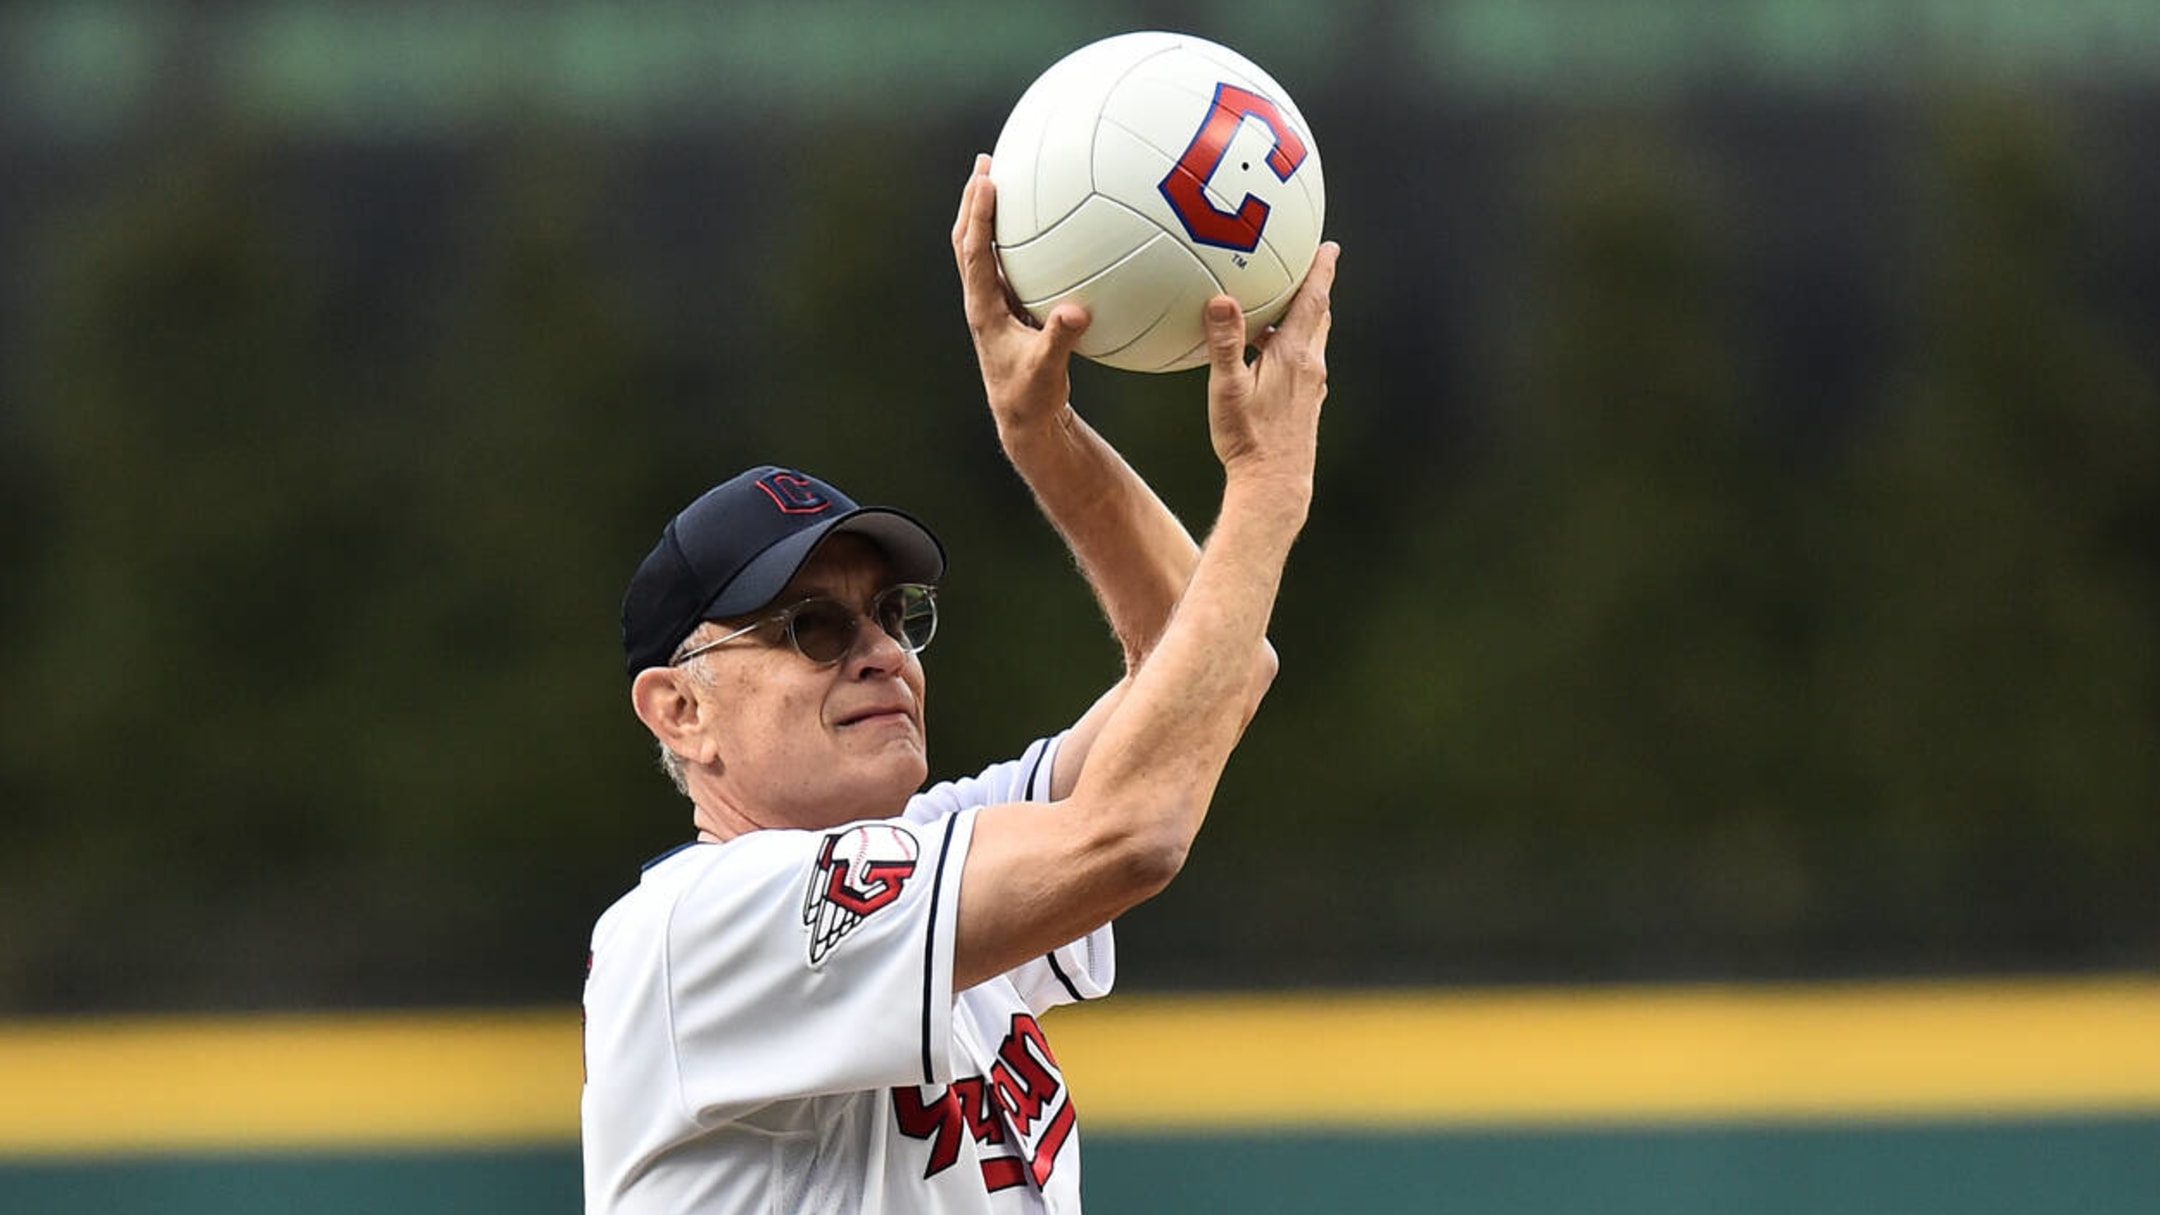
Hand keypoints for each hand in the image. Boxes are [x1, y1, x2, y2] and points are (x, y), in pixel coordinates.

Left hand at [952, 154, 1090, 435]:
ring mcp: (995, 304)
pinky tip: (1041, 226)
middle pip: (968, 240)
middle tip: (986, 163)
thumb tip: (1078, 311)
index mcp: (984, 310)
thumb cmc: (1033, 396)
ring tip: (1002, 179)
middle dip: (973, 201)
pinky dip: (1015, 239)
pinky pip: (1008, 264)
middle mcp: (983, 301)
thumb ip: (1061, 340)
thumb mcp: (1048, 370)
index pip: (974, 253)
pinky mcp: (1011, 310)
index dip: (978, 216)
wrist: (1025, 419)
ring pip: (983, 250)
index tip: (985, 180)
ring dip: (987, 214)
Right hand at [1204, 242, 1338, 484]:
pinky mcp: (1305, 406)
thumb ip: (1225, 344)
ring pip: (1312, 340)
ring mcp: (1311, 389)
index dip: (1321, 270)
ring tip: (1287, 304)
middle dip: (1316, 288)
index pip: (1313, 301)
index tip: (1328, 246)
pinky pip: (1302, 363)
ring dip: (1303, 318)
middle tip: (1312, 265)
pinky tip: (1269, 356)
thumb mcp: (1228, 389)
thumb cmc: (1249, 440)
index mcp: (1293, 356)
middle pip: (1318, 316)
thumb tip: (1221, 299)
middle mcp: (1310, 368)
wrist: (1275, 486)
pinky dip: (1291, 346)